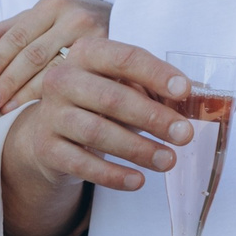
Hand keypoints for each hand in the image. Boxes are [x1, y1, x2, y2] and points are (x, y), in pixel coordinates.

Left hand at [0, 0, 111, 112]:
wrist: (123, 17)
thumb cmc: (72, 22)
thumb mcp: (42, 17)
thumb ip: (8, 29)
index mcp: (53, 5)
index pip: (19, 35)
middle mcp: (75, 19)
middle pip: (34, 55)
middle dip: (9, 81)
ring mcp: (97, 40)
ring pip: (56, 72)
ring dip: (28, 94)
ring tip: (7, 111)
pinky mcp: (113, 60)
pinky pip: (79, 82)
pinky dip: (57, 97)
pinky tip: (42, 111)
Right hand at [0, 40, 189, 235]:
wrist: (50, 130)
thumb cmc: (98, 103)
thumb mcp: (121, 87)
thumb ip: (152, 89)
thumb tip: (190, 101)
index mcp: (86, 54)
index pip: (124, 58)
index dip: (156, 74)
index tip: (185, 91)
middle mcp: (62, 79)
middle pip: (111, 97)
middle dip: (153, 117)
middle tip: (184, 134)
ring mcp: (50, 114)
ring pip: (96, 132)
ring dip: (137, 149)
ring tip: (168, 160)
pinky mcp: (45, 148)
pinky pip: (81, 163)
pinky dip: (112, 174)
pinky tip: (138, 181)